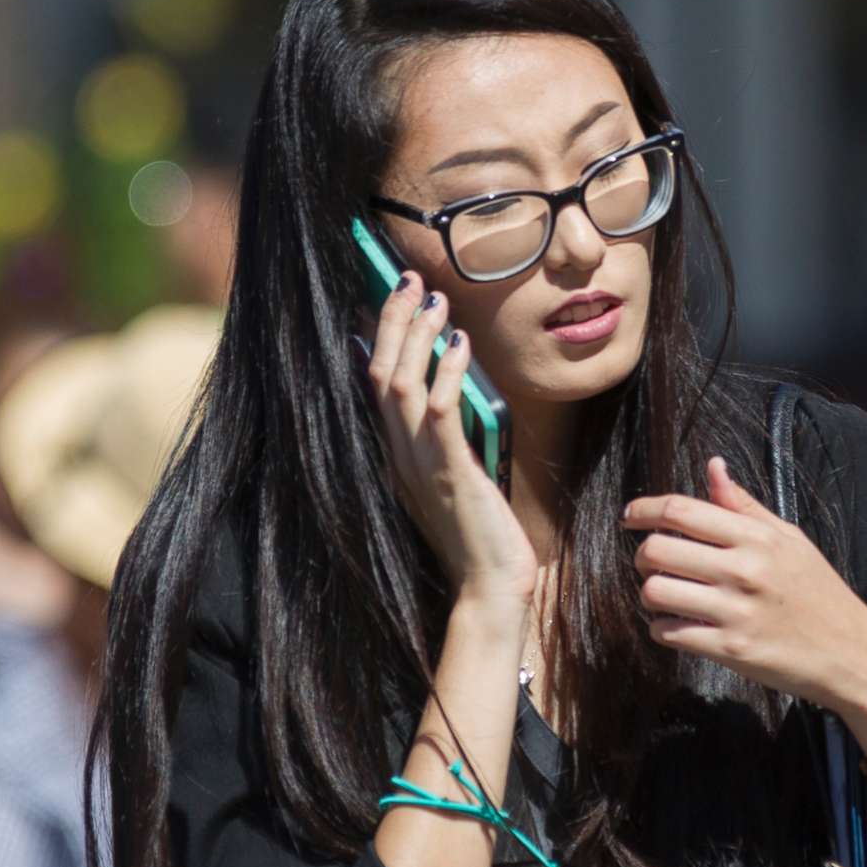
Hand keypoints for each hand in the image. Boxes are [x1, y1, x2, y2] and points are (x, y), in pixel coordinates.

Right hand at [363, 273, 534, 607]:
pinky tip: (460, 343)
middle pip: (380, 373)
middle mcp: (400, 455)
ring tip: (434, 300)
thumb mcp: (458, 477)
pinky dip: (447, 372)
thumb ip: (447, 440)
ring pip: (401, 385)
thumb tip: (448, 396)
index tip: (395, 299)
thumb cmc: (481, 538)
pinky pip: (440, 412)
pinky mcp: (449, 472)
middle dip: (392, 320)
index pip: (377, 384)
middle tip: (407, 278)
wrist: (489, 588)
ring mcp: (420, 464)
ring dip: (416, 336)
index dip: (382, 336)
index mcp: (398, 455)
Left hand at [623, 457, 866, 751]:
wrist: (852, 653)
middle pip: (658, 549)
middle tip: (651, 563)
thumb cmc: (818, 592)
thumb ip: (745, 506)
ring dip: (649, 594)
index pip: (681, 510)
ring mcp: (736, 612)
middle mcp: (744, 570)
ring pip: (655, 592)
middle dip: (643, 555)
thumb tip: (712, 466)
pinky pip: (668, 632)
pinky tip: (678, 625)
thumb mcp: (789, 539)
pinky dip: (662, 628)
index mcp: (757, 538)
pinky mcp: (730, 649)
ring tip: (666, 596)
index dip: (644, 510)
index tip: (630, 517)